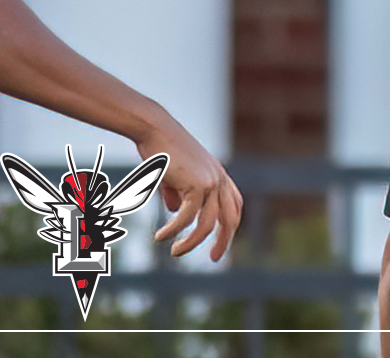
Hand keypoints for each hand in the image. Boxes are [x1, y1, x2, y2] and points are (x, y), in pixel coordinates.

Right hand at [139, 110, 242, 259]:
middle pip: (230, 218)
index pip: (234, 206)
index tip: (220, 243)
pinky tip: (161, 237)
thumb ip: (179, 194)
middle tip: (215, 259)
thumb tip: (178, 213)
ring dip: (191, 242)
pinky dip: (174, 231)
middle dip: (224, 241)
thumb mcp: (175, 176)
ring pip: (207, 223)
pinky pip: (188, 217)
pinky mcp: (197, 184)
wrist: (155, 129)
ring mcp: (211, 181)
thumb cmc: (162, 150)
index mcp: (219, 175)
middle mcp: (220, 179)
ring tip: (175, 252)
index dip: (230, 226)